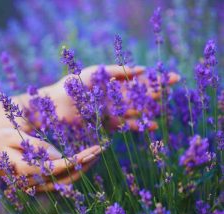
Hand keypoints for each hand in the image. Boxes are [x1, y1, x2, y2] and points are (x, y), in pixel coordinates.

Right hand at [0, 128, 101, 187]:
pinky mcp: (35, 182)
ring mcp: (34, 184)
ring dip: (81, 169)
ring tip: (94, 154)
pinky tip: (79, 161)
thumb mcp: (14, 137)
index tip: (95, 148)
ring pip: (65, 182)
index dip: (81, 158)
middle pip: (68, 177)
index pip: (63, 167)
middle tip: (101, 149)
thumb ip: (37, 146)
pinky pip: (58, 180)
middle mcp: (34, 182)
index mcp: (29, 170)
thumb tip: (59, 155)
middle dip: (87, 164)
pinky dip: (71, 171)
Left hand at [42, 65, 179, 130]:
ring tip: (164, 112)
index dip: (156, 79)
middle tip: (175, 90)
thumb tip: (142, 69)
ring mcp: (112, 111)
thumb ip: (118, 71)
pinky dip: (137, 125)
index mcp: (114, 82)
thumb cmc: (73, 84)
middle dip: (157, 92)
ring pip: (135, 111)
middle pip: (140, 95)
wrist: (56, 103)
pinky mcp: (106, 124)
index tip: (173, 78)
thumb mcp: (96, 72)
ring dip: (149, 111)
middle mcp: (115, 97)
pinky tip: (150, 126)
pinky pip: (125, 125)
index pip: (139, 80)